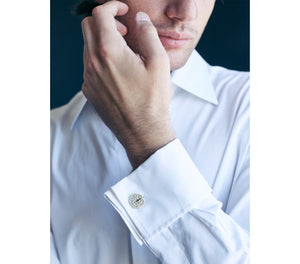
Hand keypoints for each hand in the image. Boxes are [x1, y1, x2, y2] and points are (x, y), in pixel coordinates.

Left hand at [81, 1, 175, 168]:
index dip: (112, 6)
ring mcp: (88, 78)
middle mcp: (93, 63)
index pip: (100, 14)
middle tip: (123, 31)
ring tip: (123, 52)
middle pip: (88, 27)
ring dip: (102, 41)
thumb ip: (148, 34)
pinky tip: (116, 70)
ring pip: (87, 47)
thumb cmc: (152, 100)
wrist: (142, 131)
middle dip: (104, 21)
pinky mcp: (89, 91)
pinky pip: (88, 66)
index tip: (123, 10)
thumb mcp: (159, 63)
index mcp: (110, 51)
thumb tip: (139, 19)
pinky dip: (99, 60)